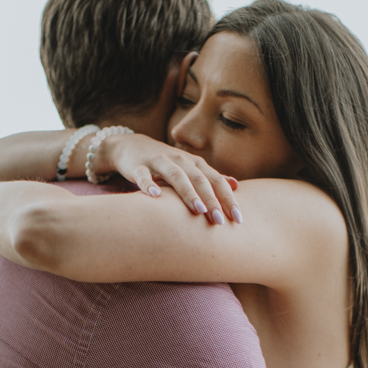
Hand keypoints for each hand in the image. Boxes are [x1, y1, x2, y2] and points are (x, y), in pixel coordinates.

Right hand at [99, 133, 240, 223]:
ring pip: (176, 176)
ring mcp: (159, 161)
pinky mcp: (138, 166)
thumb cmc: (165, 163)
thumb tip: (236, 185)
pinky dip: (148, 184)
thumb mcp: (189, 167)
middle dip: (211, 200)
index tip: (238, 219)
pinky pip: (143, 176)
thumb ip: (211, 177)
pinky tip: (154, 196)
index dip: (228, 199)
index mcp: (195, 164)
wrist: (130, 146)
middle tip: (220, 221)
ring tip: (198, 210)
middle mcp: (180, 161)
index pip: (216, 181)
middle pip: (199, 180)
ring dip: (188, 193)